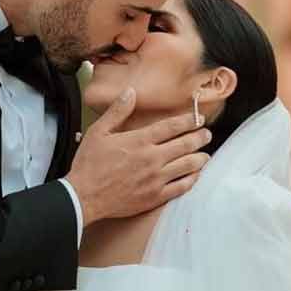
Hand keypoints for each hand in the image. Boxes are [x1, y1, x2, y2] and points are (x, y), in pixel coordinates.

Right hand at [65, 88, 211, 225]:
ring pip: (188, 165)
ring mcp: (156, 179)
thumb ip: (118, 112)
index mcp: (139, 141)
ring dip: (200, 157)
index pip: (172, 126)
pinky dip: (192, 179)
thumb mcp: (98, 132)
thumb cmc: (89, 165)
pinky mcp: (155, 197)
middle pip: (186, 144)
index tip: (198, 118)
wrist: (84, 197)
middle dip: (200, 137)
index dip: (189, 120)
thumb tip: (131, 92)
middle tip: (206, 134)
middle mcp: (152, 158)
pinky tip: (195, 175)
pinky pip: (181, 187)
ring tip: (205, 154)